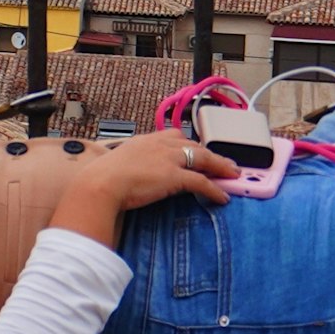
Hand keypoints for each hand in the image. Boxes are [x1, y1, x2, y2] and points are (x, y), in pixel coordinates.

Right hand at [48, 130, 233, 246]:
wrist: (102, 183)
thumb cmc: (103, 176)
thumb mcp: (118, 162)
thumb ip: (129, 163)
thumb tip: (128, 173)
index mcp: (147, 139)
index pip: (175, 136)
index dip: (190, 145)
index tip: (197, 150)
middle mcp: (161, 145)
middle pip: (194, 146)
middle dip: (211, 155)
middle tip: (225, 163)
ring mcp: (170, 159)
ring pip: (204, 159)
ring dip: (221, 167)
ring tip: (232, 175)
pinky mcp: (175, 176)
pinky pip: (202, 182)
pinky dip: (215, 189)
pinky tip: (223, 197)